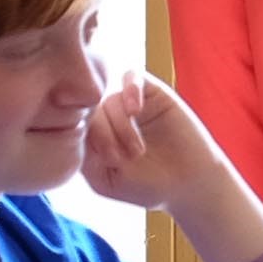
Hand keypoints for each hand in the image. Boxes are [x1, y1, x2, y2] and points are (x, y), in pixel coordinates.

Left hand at [79, 71, 248, 238]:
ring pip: (109, 98)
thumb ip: (85, 156)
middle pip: (88, 110)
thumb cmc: (148, 185)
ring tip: (138, 151)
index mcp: (90, 136)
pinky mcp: (151, 92)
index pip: (72, 124)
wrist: (190, 183)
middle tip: (121, 159)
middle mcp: (106, 117)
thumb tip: (76, 127)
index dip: (83, 140)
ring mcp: (128, 103)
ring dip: (121, 126)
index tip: (105, 162)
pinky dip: (130, 90)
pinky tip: (136, 111)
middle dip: (102, 135)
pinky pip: (131, 76)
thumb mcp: (106, 180)